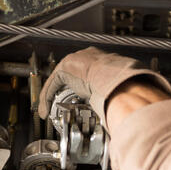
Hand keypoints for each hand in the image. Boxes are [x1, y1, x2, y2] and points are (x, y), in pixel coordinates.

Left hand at [38, 46, 170, 131]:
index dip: (78, 90)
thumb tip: (125, 111)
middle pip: (68, 77)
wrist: (117, 78)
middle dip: (62, 94)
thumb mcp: (122, 90)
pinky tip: (45, 111)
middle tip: (58, 108)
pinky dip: (47, 98)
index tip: (77, 102)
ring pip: (58, 82)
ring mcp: (75, 61)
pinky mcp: (64, 69)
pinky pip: (52, 85)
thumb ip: (118, 96)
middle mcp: (87, 57)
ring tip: (48, 112)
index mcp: (102, 60)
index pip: (84, 75)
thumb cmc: (124, 85)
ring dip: (51, 98)